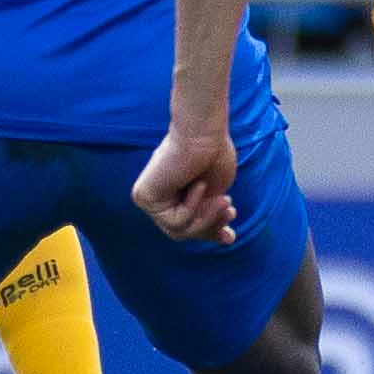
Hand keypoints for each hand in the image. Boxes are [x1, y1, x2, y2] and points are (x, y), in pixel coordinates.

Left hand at [134, 124, 238, 242]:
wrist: (203, 134)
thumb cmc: (214, 155)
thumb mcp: (217, 194)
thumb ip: (213, 216)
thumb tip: (226, 239)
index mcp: (172, 195)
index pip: (187, 227)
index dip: (209, 233)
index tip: (230, 235)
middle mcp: (156, 197)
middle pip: (182, 233)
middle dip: (209, 226)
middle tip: (230, 211)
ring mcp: (148, 198)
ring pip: (178, 232)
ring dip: (206, 218)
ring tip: (223, 200)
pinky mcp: (143, 197)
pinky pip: (174, 221)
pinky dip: (192, 207)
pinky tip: (197, 185)